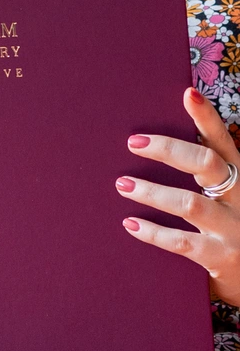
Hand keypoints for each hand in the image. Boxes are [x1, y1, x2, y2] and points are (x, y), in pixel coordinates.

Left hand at [115, 86, 239, 307]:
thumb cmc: (230, 229)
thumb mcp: (225, 197)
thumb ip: (201, 174)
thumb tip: (149, 143)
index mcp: (239, 177)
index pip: (222, 141)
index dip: (207, 118)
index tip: (188, 93)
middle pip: (206, 164)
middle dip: (169, 150)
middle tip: (133, 142)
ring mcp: (232, 229)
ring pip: (189, 204)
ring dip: (152, 192)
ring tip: (122, 184)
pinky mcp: (221, 257)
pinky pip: (182, 242)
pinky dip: (153, 232)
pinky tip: (131, 223)